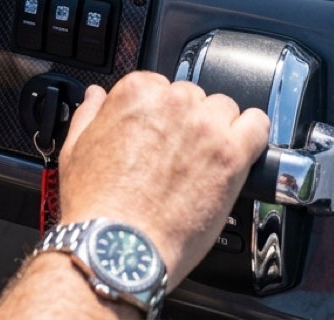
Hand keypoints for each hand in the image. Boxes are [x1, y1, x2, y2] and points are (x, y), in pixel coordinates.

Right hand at [57, 71, 269, 285]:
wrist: (119, 248)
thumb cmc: (96, 205)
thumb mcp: (75, 149)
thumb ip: (90, 113)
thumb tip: (97, 95)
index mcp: (136, 93)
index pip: (160, 86)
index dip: (159, 113)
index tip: (159, 133)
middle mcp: (174, 102)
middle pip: (193, 98)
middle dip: (187, 122)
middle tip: (178, 155)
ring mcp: (205, 128)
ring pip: (224, 110)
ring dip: (217, 129)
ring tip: (206, 161)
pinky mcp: (231, 156)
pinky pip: (257, 127)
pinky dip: (253, 135)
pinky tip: (242, 151)